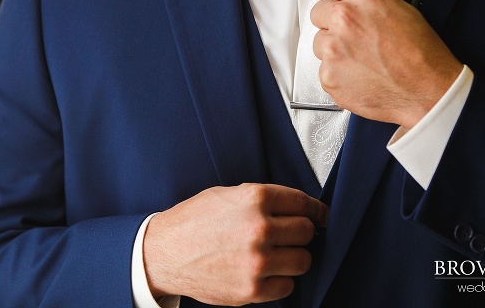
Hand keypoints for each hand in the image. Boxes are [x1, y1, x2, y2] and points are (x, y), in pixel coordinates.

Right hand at [143, 183, 327, 305]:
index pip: (303, 203)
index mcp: (254, 199)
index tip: (321, 217)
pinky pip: (287, 286)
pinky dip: (280, 280)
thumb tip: (295, 208)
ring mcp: (257, 261)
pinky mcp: (252, 289)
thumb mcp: (226, 195)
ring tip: (276, 255)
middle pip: (306, 232)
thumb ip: (261, 200)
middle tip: (287, 236)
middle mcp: (259, 228)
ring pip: (303, 260)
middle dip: (300, 234)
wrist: (163, 253)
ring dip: (293, 258)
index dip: (316, 211)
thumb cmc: (193, 221)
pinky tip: (264, 272)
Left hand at [305, 0, 462, 128]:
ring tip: (362, 58)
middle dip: (331, 22)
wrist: (427, 91)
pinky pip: (324, 69)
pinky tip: (360, 74)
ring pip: (319, 43)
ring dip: (333, 48)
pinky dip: (337, 72)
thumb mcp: (401, 10)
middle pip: (318, 13)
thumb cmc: (421, 53)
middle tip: (354, 36)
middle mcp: (344, 18)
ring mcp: (333, 48)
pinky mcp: (328, 75)